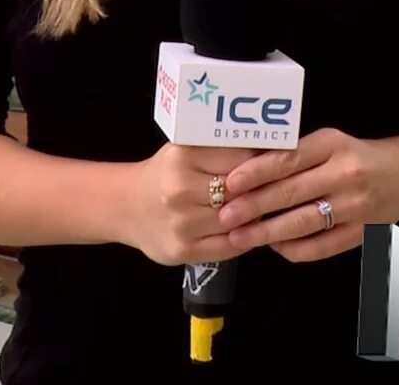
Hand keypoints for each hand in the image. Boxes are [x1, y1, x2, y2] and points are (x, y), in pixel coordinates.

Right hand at [113, 142, 260, 266]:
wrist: (126, 206)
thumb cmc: (167, 174)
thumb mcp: (188, 149)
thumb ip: (222, 148)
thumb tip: (272, 148)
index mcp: (183, 157)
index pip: (242, 158)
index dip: (260, 164)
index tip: (271, 166)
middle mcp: (179, 189)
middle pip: (241, 192)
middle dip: (258, 192)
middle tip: (269, 190)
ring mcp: (181, 222)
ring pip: (238, 221)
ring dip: (252, 217)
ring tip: (254, 209)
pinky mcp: (183, 250)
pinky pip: (230, 247)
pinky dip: (243, 239)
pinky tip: (243, 230)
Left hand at [215, 129, 398, 262]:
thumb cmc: (358, 157)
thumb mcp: (330, 142)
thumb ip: (296, 154)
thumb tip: (247, 172)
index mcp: (333, 145)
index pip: (289, 158)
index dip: (257, 172)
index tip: (231, 183)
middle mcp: (344, 174)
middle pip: (292, 192)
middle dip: (253, 206)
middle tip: (225, 216)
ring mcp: (354, 206)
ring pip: (303, 222)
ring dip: (267, 232)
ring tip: (240, 238)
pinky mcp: (360, 232)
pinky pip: (322, 246)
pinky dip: (295, 249)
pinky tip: (275, 247)